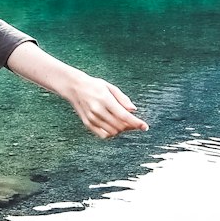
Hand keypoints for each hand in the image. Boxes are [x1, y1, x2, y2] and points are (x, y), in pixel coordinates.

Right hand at [4, 42, 147, 139]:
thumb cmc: (94, 86)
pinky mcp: (87, 123)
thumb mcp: (110, 87)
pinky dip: (112, 134)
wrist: (74, 87)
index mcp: (105, 100)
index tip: (145, 127)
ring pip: (112, 132)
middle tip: (135, 123)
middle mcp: (98, 110)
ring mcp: (92, 118)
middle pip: (120, 126)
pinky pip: (103, 134)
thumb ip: (123, 99)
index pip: (124, 115)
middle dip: (130, 127)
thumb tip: (134, 110)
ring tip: (124, 124)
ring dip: (122, 130)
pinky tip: (114, 127)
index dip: (136, 123)